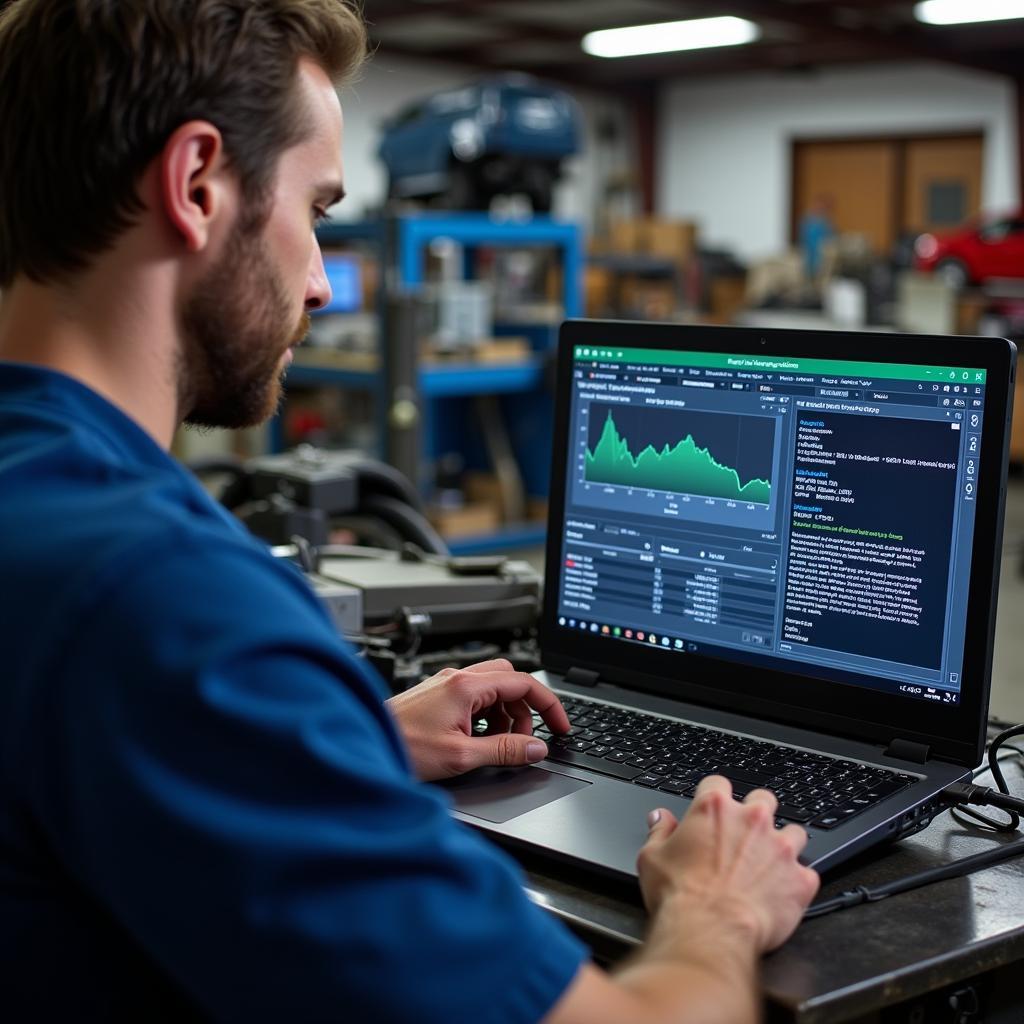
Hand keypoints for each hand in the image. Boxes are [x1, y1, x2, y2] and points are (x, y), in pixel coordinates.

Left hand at [385, 659, 570, 780]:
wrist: (364, 744)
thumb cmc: (401, 747)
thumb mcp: (461, 756)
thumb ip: (504, 751)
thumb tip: (536, 749)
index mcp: (466, 686)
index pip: (524, 682)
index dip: (549, 705)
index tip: (561, 727)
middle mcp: (457, 679)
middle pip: (510, 682)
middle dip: (525, 711)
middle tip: (525, 740)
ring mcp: (445, 686)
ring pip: (493, 691)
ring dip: (505, 717)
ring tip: (498, 746)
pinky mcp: (437, 696)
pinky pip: (475, 699)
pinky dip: (486, 718)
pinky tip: (477, 742)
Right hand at [637, 775, 818, 954]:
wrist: (709, 931)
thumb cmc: (679, 895)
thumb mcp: (652, 857)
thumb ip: (660, 832)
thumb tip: (660, 819)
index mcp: (714, 808)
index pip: (718, 783)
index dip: (714, 796)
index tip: (712, 810)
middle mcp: (752, 820)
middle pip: (763, 799)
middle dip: (756, 813)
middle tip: (745, 835)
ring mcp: (780, 849)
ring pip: (794, 832)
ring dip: (783, 845)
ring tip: (770, 864)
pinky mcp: (799, 880)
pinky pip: (808, 874)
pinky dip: (797, 882)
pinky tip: (782, 893)